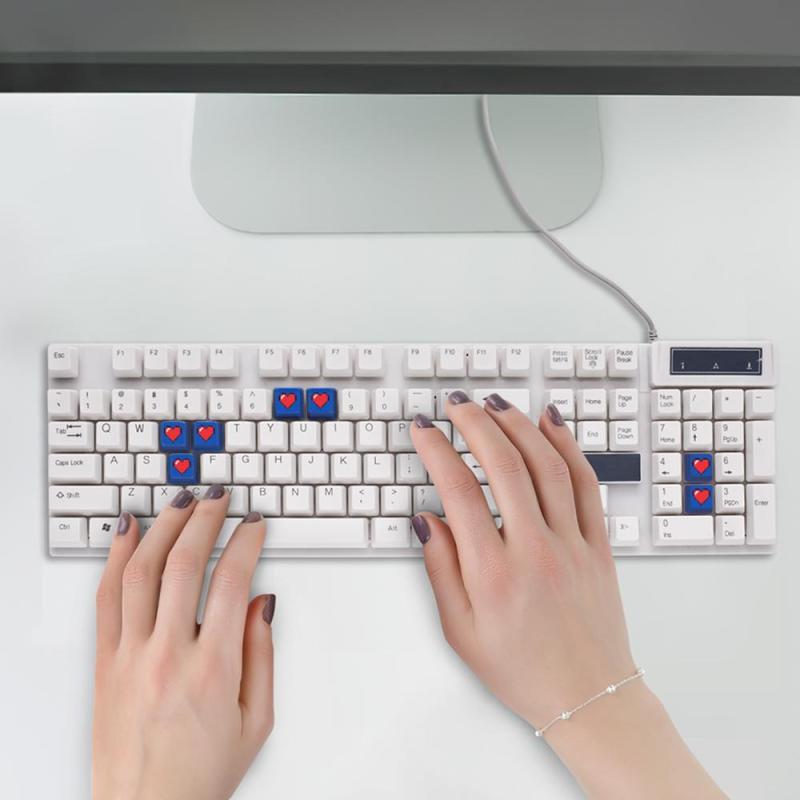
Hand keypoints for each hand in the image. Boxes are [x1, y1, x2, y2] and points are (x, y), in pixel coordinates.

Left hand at [92, 486, 274, 799]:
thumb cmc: (200, 774)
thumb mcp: (256, 722)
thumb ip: (262, 657)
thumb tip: (262, 604)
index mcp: (213, 670)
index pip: (232, 582)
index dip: (246, 542)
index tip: (254, 525)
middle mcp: (167, 656)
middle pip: (184, 565)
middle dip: (205, 520)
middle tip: (218, 497)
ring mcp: (129, 656)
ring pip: (142, 572)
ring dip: (163, 527)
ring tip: (180, 501)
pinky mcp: (103, 663)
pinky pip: (106, 598)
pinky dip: (116, 558)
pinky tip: (127, 532)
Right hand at [411, 393, 724, 798]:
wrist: (588, 696)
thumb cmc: (523, 669)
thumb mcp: (460, 631)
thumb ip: (441, 569)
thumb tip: (428, 519)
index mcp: (494, 574)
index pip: (458, 491)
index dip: (436, 450)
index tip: (424, 430)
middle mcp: (534, 551)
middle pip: (504, 465)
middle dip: (475, 423)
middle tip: (456, 403)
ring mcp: (572, 544)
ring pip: (547, 464)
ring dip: (518, 425)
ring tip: (495, 403)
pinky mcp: (598, 544)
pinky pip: (586, 483)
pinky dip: (568, 446)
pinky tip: (551, 423)